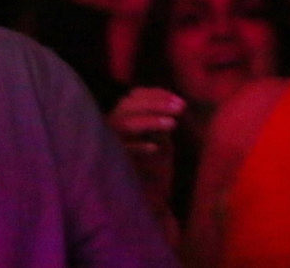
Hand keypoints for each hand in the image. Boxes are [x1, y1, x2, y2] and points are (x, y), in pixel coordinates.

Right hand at [108, 87, 184, 207]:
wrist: (134, 194)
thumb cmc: (148, 161)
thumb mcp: (155, 136)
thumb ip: (158, 120)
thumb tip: (175, 104)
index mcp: (121, 113)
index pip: (136, 95)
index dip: (157, 94)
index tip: (179, 100)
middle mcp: (111, 123)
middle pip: (130, 105)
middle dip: (157, 104)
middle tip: (181, 108)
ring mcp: (108, 140)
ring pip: (126, 124)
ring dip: (150, 122)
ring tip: (172, 124)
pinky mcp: (110, 160)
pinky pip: (122, 151)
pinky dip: (138, 147)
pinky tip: (155, 148)